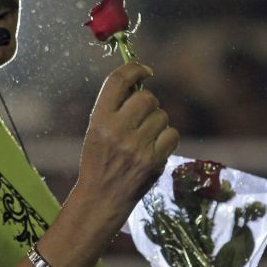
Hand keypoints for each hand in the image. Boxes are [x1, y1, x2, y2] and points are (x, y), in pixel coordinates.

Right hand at [76, 62, 179, 212]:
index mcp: (99, 119)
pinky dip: (166, 137)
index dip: (134, 69)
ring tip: (144, 136)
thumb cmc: (98, 159)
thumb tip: (139, 82)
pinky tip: (154, 146)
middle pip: (147, 97)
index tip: (144, 71)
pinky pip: (172, 134)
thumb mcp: (95, 129)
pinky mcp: (154, 160)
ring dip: (157, 121)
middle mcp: (118, 130)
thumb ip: (114, 106)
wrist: (102, 197)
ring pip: (162, 115)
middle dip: (148, 101)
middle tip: (141, 114)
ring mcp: (138, 146)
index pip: (118, 80)